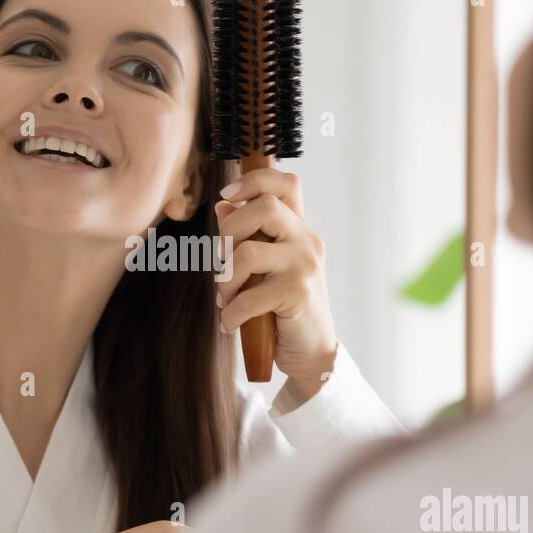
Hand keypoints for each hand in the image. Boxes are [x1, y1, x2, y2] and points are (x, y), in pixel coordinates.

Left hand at [214, 167, 338, 401]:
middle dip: (230, 231)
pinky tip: (229, 324)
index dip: (255, 180)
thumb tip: (223, 205)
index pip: (286, 184)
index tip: (227, 195)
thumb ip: (249, 237)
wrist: (311, 352)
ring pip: (249, 252)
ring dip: (226, 280)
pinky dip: (231, 313)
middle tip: (221, 262)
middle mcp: (306, 241)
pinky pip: (250, 296)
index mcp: (298, 230)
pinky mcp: (299, 293)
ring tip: (225, 299)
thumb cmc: (283, 309)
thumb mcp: (265, 269)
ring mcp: (305, 266)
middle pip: (265, 207)